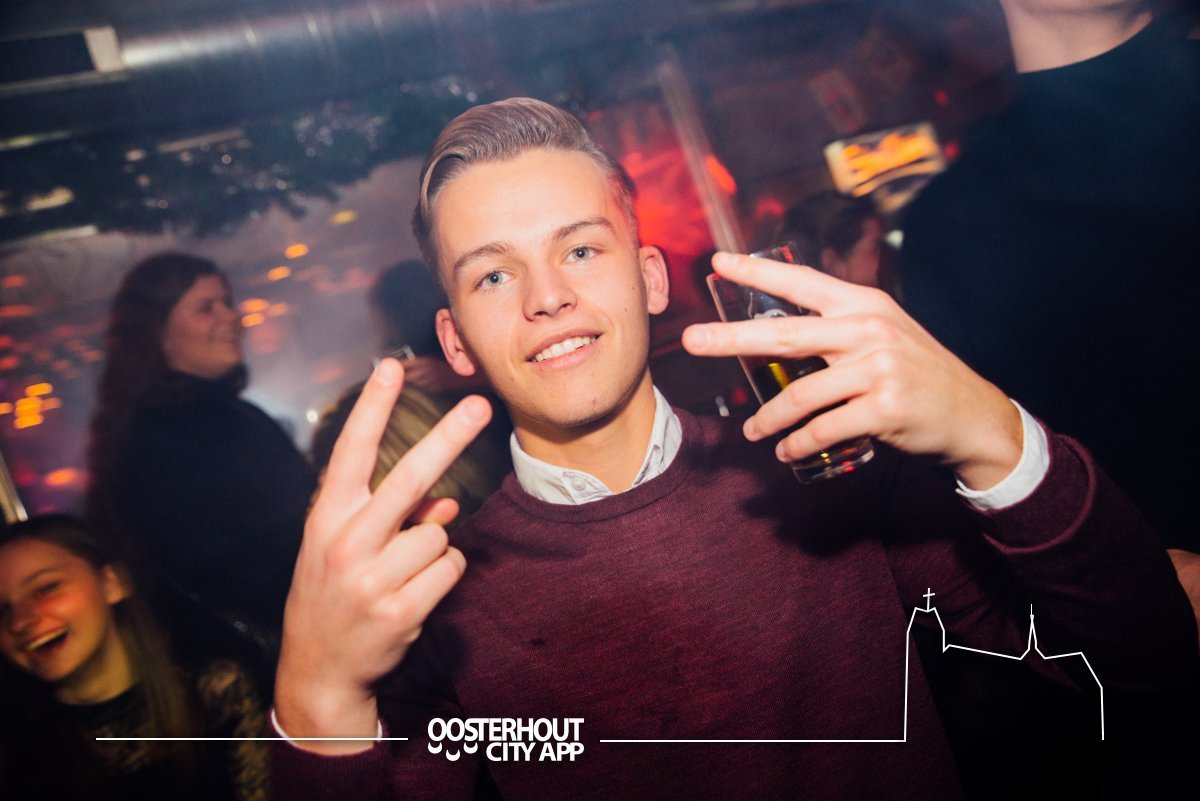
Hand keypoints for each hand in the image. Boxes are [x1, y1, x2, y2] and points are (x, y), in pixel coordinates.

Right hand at [274, 358, 491, 753]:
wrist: (318, 668)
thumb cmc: (334, 591)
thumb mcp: (343, 546)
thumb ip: (388, 515)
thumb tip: (446, 501)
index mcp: (326, 517)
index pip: (351, 451)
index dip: (372, 407)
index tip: (391, 366)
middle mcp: (345, 542)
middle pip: (409, 478)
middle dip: (448, 437)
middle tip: (480, 405)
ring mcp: (371, 579)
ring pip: (439, 532)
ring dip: (435, 547)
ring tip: (403, 572)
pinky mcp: (400, 611)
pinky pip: (450, 567)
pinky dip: (444, 574)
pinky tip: (415, 592)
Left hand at [682, 252, 1021, 488]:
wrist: (972, 415)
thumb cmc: (918, 375)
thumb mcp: (883, 336)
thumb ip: (839, 329)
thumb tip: (778, 336)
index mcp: (865, 306)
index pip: (803, 283)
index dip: (758, 273)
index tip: (718, 263)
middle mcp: (869, 331)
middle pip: (785, 335)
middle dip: (732, 338)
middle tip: (692, 340)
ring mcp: (878, 369)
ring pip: (800, 394)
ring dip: (768, 419)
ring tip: (753, 431)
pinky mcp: (884, 408)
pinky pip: (824, 429)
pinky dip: (798, 444)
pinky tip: (787, 451)